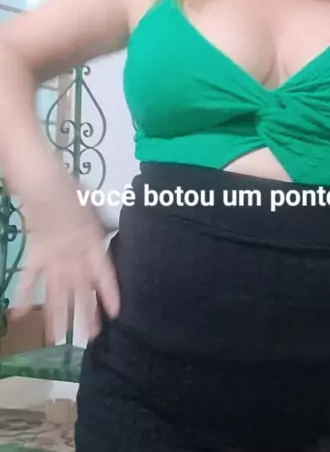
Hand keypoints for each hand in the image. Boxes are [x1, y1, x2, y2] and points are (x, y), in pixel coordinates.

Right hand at [12, 173, 119, 342]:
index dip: (110, 294)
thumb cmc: (73, 192)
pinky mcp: (34, 256)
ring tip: (58, 338)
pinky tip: (18, 316)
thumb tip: (112, 232)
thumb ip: (101, 227)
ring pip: (56, 293)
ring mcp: (52, 260)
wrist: (45, 185)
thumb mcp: (94, 209)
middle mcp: (73, 258)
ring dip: (57, 316)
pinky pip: (28, 280)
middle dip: (85, 314)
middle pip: (81, 291)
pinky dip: (23, 297)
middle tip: (90, 337)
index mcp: (92, 245)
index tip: (116, 313)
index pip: (104, 275)